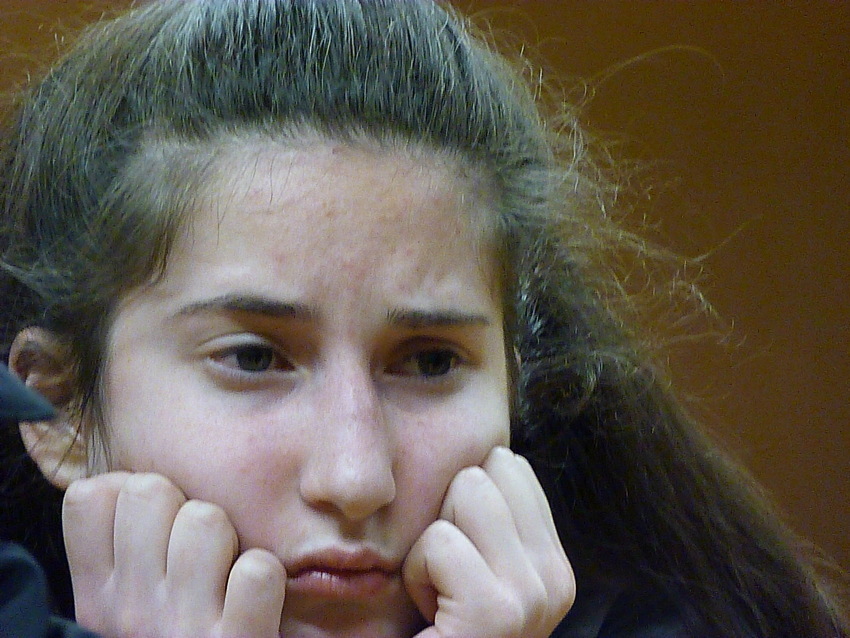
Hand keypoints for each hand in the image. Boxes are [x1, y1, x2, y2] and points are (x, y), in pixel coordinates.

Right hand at [62, 472, 285, 637]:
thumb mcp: (120, 611)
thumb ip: (122, 552)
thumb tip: (132, 483)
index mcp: (97, 598)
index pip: (92, 495)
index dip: (128, 494)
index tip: (148, 528)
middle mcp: (129, 611)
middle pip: (151, 490)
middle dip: (180, 508)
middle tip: (192, 554)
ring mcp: (183, 627)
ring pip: (206, 519)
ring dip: (227, 540)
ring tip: (223, 578)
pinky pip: (256, 570)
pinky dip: (264, 578)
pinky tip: (253, 601)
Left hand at [403, 447, 573, 637]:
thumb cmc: (442, 630)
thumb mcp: (480, 574)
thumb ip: (492, 524)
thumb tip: (487, 453)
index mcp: (555, 565)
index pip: (512, 467)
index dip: (462, 505)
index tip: (458, 564)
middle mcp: (555, 579)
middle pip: (483, 473)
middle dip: (446, 519)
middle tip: (445, 582)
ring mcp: (531, 595)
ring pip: (467, 492)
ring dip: (429, 547)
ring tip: (438, 597)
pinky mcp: (493, 611)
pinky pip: (439, 540)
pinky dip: (416, 575)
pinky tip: (430, 616)